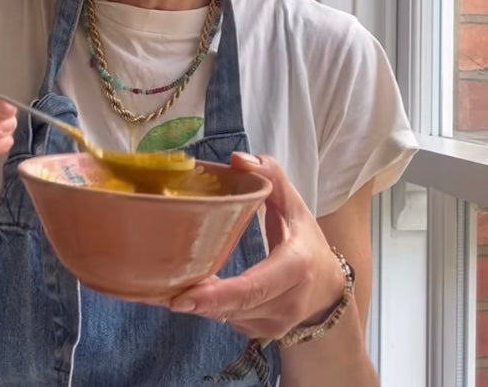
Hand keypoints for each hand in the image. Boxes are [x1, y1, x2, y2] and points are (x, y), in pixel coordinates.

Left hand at [169, 152, 344, 340]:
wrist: (329, 290)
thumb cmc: (306, 240)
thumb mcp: (293, 203)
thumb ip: (270, 174)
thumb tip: (237, 159)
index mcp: (296, 267)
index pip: (254, 288)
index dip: (218, 296)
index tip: (183, 297)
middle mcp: (287, 303)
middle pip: (236, 307)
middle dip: (199, 302)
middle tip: (164, 294)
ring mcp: (274, 325)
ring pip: (228, 316)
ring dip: (201, 303)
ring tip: (172, 287)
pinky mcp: (261, 334)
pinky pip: (228, 320)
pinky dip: (210, 307)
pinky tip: (193, 291)